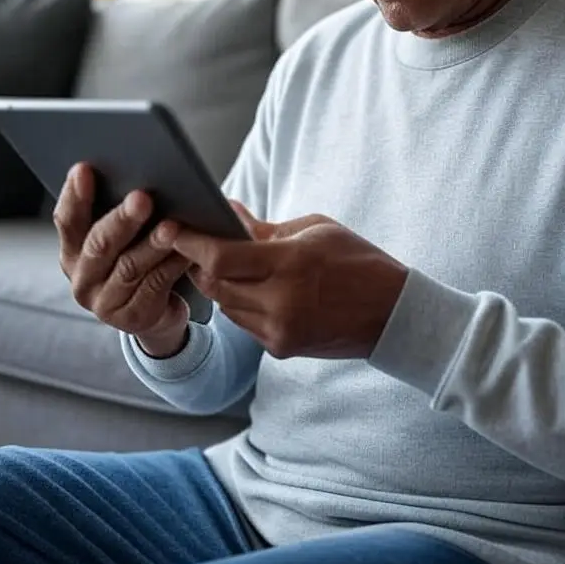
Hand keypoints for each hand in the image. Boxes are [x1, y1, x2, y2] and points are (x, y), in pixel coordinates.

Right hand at [54, 163, 191, 355]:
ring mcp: (104, 302)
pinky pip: (154, 286)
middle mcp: (82, 278)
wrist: (157, 312)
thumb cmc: (140, 259)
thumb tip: (142, 174)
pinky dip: (171, 265)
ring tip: (172, 226)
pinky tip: (187, 251)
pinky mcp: (132, 318)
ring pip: (129, 267)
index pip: (67, 221)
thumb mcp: (125, 237)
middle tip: (142, 197)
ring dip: (152, 244)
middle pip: (100, 244)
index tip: (85, 169)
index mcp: (73, 250)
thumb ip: (121, 213)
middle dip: (122, 219)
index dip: (74, 196)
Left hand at [157, 202, 408, 359]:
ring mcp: (279, 331)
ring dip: (217, 283)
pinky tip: (248, 286)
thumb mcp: (317, 230)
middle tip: (188, 242)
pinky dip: (239, 302)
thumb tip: (228, 215)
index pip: (222, 257)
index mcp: (292, 265)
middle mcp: (281, 302)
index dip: (191, 243)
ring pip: (224, 305)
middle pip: (214, 284)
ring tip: (216, 261)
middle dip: (198, 262)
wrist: (393, 315)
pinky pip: (244, 322)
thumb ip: (267, 228)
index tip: (171, 228)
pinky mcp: (281, 348)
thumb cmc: (359, 262)